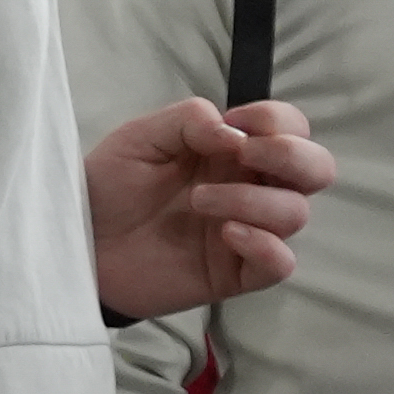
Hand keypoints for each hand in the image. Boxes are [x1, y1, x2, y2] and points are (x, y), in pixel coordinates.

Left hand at [84, 97, 329, 321]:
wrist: (76, 244)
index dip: (277, 120)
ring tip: (199, 201)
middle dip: (292, 156)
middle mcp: (251, 188)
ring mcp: (248, 232)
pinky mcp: (235, 274)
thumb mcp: (141, 137)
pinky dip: (264, 246)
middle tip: (244, 156)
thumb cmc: (108, 187)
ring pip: (297, 214)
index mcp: (235, 152)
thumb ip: (189, 120)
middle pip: (317, 169)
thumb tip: (235, 135)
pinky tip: (227, 234)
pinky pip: (280, 264)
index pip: (291, 128)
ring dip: (254, 200)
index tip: (235, 124)